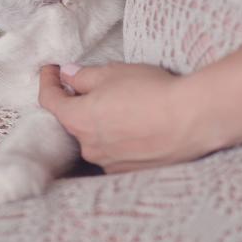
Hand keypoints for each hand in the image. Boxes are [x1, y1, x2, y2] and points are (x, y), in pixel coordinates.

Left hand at [37, 62, 216, 172]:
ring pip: (96, 138)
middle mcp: (88, 146)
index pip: (49, 100)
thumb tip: (68, 75)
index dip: (48, 81)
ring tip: (127, 106)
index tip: (51, 70)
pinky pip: (116, 152)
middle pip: (74, 121)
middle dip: (80, 102)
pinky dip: (120, 138)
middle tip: (97, 85)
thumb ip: (84, 76)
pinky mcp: (129, 171)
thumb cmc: (152, 92)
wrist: (193, 120)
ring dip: (102, 122)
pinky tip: (138, 126)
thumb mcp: (113, 73)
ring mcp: (108, 162)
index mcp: (78, 119)